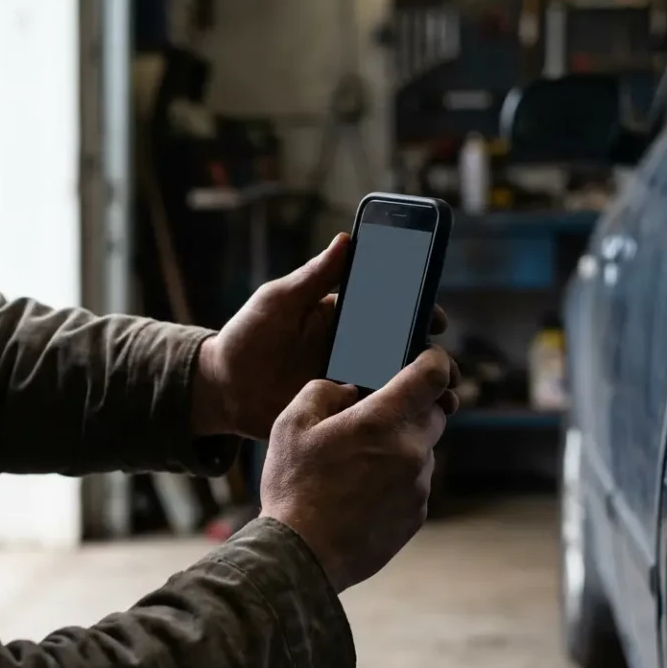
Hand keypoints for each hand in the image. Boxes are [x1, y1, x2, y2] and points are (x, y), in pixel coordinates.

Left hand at [194, 233, 459, 439]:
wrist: (222, 390)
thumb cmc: (247, 337)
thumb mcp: (279, 300)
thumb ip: (314, 276)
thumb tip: (346, 239)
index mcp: (345, 317)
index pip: (393, 310)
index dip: (420, 312)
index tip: (436, 319)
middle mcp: (355, 349)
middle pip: (405, 351)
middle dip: (431, 358)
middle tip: (445, 368)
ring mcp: (351, 383)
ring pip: (399, 385)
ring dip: (424, 391)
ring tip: (441, 402)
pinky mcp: (342, 414)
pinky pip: (377, 416)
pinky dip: (400, 419)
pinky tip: (414, 428)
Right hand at [259, 346, 452, 592]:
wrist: (301, 555)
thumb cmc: (293, 487)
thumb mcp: (292, 424)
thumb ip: (324, 391)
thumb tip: (350, 389)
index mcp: (381, 422)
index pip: (432, 377)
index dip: (435, 361)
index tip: (428, 358)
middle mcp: (410, 451)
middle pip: (433, 414)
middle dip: (412, 408)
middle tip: (377, 417)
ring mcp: (418, 486)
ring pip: (423, 449)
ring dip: (403, 446)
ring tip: (360, 464)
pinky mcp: (417, 514)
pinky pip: (416, 482)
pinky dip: (398, 478)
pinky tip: (363, 491)